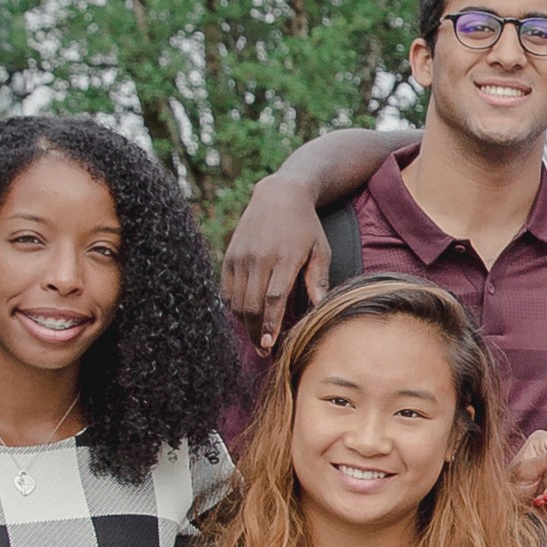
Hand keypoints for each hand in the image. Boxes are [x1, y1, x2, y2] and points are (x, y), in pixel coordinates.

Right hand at [224, 172, 332, 342]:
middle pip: (252, 304)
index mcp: (284, 258)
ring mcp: (241, 256)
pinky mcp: (229, 255)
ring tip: (254, 337)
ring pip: (236, 300)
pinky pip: (226, 289)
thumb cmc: (306, 227)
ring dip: (243, 323)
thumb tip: (321, 308)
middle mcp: (259, 258)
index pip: (273, 299)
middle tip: (262, 350)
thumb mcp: (320, 250)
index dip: (270, 324)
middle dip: (255, 332)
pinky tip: (243, 317)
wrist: (279, 196)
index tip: (269, 344)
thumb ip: (318, 280)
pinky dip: (232, 307)